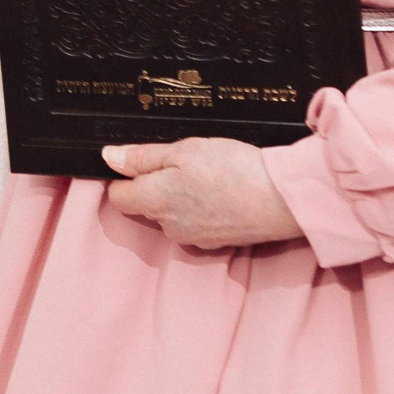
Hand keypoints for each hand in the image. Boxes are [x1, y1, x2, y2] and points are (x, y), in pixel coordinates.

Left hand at [102, 138, 303, 249]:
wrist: (283, 199)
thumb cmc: (233, 170)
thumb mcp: (182, 151)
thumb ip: (142, 158)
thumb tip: (109, 158)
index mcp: (154, 202)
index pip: (118, 197)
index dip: (125, 177)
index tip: (140, 162)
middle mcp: (169, 227)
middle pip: (146, 205)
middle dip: (156, 185)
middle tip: (184, 164)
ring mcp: (194, 238)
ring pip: (172, 215)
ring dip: (181, 198)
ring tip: (208, 177)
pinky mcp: (216, 242)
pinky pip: (196, 223)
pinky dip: (203, 209)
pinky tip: (222, 193)